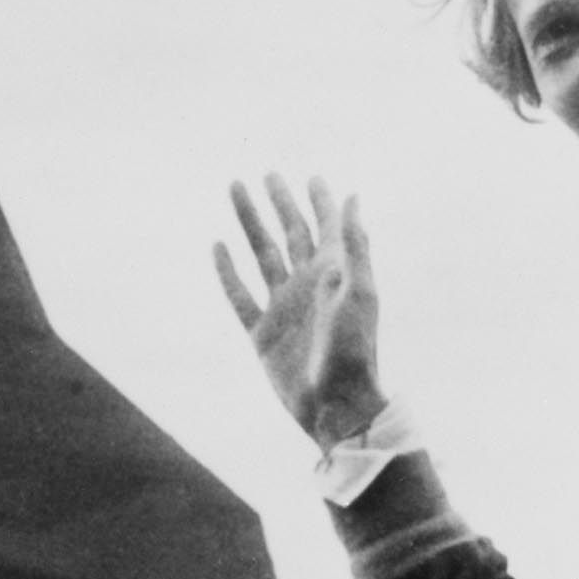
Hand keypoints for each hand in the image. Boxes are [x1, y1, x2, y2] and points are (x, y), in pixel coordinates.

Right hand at [214, 173, 384, 444]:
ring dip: (249, 222)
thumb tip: (353, 197)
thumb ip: (354, 245)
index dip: (319, 200)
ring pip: (261, 253)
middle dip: (279, 202)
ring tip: (235, 191)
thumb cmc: (355, 350)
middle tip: (267, 173)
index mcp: (335, 273)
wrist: (334, 404)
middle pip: (289, 232)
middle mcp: (307, 284)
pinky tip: (218, 246)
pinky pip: (239, 294)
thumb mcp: (360, 293)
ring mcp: (283, 306)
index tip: (312, 175)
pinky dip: (228, 270)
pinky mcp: (261, 332)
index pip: (326, 225)